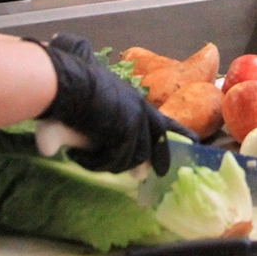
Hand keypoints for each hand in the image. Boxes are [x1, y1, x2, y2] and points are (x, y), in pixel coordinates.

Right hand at [35, 33, 191, 173]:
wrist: (63, 80)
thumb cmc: (70, 85)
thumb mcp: (90, 99)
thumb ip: (100, 121)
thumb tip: (90, 146)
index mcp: (135, 101)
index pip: (164, 120)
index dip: (178, 132)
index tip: (194, 142)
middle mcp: (140, 109)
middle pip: (155, 143)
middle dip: (155, 160)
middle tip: (147, 175)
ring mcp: (135, 121)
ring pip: (131, 158)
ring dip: (107, 163)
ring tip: (85, 157)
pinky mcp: (125, 132)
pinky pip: (114, 161)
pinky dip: (94, 163)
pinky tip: (77, 156)